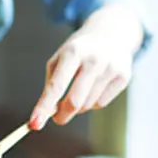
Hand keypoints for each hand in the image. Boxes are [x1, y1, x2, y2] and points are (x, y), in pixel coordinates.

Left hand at [29, 4, 143, 129]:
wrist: (111, 33)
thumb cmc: (77, 52)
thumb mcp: (58, 61)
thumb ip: (51, 87)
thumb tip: (45, 115)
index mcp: (72, 53)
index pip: (56, 86)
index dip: (44, 107)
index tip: (34, 124)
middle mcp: (93, 59)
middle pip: (74, 102)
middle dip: (62, 115)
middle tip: (57, 118)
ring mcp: (111, 67)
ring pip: (87, 105)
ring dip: (78, 107)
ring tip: (79, 90)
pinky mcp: (124, 76)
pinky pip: (101, 104)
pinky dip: (92, 102)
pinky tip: (95, 86)